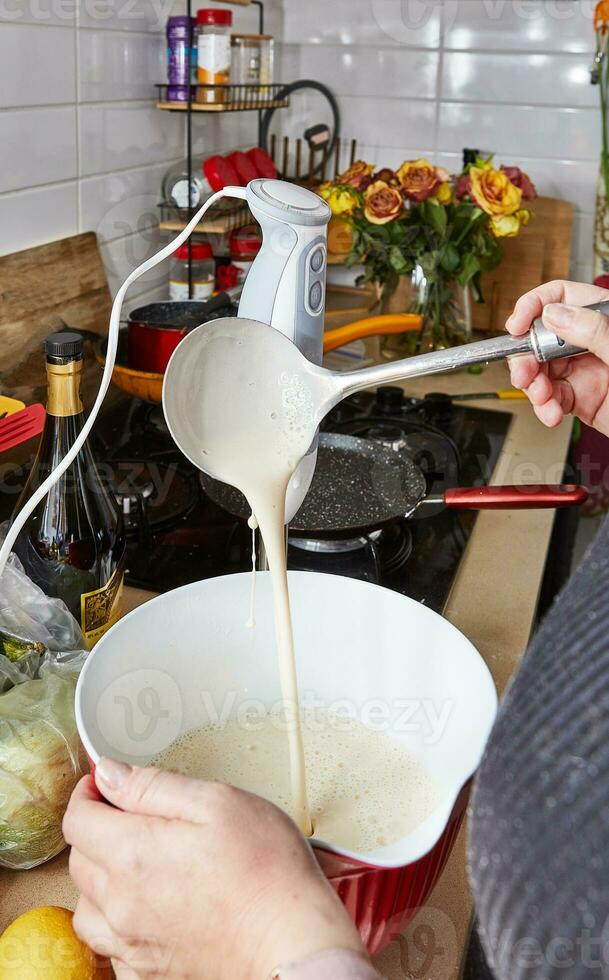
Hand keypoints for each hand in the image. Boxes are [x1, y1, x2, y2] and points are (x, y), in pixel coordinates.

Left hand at [63, 760, 363, 979]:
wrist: (293, 943)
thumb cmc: (267, 872)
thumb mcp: (218, 801)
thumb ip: (155, 785)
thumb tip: (110, 774)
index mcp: (133, 853)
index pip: (78, 818)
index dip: (88, 793)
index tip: (105, 785)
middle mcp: (121, 902)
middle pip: (80, 858)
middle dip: (98, 828)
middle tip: (133, 814)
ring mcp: (132, 940)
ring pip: (87, 903)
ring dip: (100, 876)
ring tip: (137, 861)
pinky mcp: (148, 969)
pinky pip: (107, 942)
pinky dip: (114, 919)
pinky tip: (146, 905)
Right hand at [506, 280, 608, 434]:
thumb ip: (594, 331)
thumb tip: (555, 314)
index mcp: (606, 319)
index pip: (563, 296)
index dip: (534, 306)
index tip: (517, 324)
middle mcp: (594, 341)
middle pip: (543, 337)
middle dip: (527, 356)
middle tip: (525, 374)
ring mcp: (586, 370)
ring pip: (542, 370)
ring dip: (534, 386)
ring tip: (542, 398)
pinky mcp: (581, 398)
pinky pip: (551, 398)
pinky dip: (545, 407)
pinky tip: (552, 413)